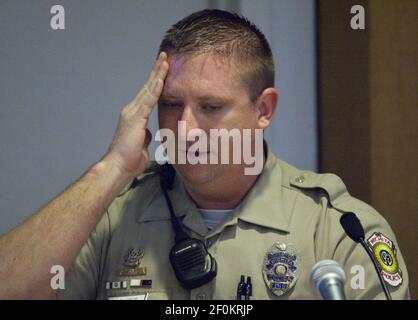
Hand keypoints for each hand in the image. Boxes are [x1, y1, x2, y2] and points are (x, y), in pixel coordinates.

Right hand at [104, 52, 168, 177]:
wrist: (118, 166)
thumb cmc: (129, 159)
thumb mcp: (140, 143)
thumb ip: (144, 134)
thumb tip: (147, 132)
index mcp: (134, 116)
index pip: (148, 94)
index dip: (155, 81)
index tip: (163, 69)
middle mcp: (132, 110)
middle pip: (147, 87)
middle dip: (156, 71)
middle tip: (164, 57)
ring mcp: (132, 113)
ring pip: (148, 90)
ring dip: (157, 75)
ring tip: (165, 61)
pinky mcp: (135, 118)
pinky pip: (148, 100)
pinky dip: (155, 89)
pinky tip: (161, 79)